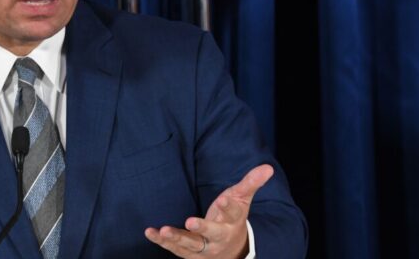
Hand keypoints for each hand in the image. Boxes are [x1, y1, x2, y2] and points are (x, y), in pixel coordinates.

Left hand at [144, 164, 273, 257]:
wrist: (231, 251)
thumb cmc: (232, 218)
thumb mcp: (242, 200)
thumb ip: (251, 183)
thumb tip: (268, 167)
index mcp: (232, 222)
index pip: (233, 214)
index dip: (228, 207)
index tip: (223, 199)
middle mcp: (218, 236)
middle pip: (212, 233)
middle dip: (202, 228)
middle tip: (190, 220)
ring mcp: (204, 247)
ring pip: (191, 244)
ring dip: (176, 238)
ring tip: (164, 230)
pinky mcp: (189, 253)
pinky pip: (175, 248)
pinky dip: (161, 241)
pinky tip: (150, 232)